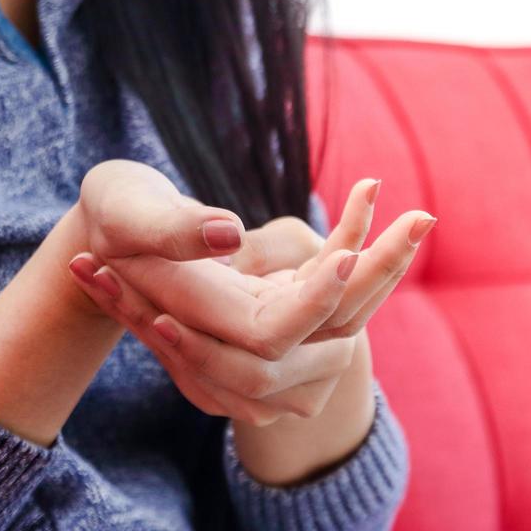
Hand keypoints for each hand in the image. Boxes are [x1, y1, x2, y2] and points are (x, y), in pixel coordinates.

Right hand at [66, 179, 435, 425]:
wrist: (108, 234)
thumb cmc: (110, 211)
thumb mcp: (124, 208)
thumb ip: (168, 229)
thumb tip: (227, 234)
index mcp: (197, 326)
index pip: (268, 338)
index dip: (310, 303)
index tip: (348, 255)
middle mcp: (238, 340)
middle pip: (327, 331)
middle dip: (378, 274)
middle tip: (422, 219)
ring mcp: (267, 323)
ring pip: (342, 314)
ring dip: (383, 264)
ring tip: (419, 217)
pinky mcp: (284, 298)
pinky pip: (334, 285)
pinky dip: (356, 239)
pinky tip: (371, 190)